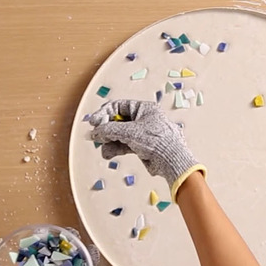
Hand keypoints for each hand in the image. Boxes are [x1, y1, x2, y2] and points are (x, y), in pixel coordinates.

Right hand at [89, 99, 206, 200]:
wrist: (171, 159)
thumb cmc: (158, 140)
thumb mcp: (130, 132)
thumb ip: (110, 130)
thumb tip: (96, 131)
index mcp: (144, 108)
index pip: (118, 106)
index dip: (104, 114)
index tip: (94, 123)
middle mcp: (143, 119)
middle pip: (117, 121)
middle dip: (105, 130)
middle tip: (96, 136)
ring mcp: (142, 133)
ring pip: (119, 135)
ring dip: (109, 141)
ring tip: (103, 148)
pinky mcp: (141, 146)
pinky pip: (124, 145)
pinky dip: (115, 149)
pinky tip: (108, 153)